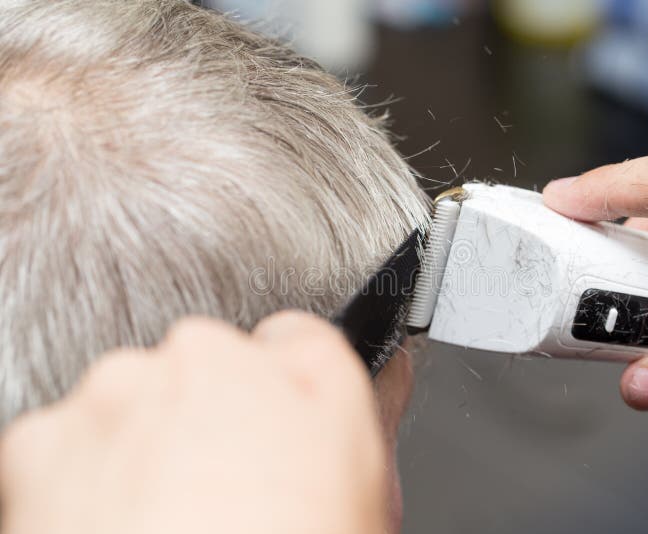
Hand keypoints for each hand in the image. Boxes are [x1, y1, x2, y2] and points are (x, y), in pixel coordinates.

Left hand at [0, 312, 387, 533]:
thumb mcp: (369, 491)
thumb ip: (363, 412)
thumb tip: (384, 374)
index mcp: (301, 367)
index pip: (295, 342)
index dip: (285, 394)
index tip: (275, 428)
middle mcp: (209, 360)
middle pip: (209, 372)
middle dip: (213, 419)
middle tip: (223, 498)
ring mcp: (124, 394)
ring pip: (139, 401)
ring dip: (148, 445)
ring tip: (170, 524)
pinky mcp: (48, 440)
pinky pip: (73, 444)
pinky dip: (86, 482)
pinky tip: (120, 530)